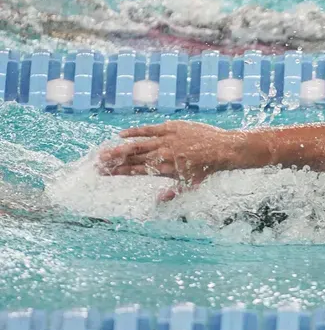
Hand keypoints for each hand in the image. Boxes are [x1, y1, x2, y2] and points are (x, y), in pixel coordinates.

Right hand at [97, 121, 242, 201]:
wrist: (222, 150)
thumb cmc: (207, 169)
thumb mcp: (190, 186)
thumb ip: (172, 193)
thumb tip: (159, 200)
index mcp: (163, 170)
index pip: (135, 172)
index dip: (118, 173)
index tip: (104, 174)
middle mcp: (161, 156)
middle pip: (131, 159)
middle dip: (112, 162)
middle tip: (96, 164)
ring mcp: (165, 141)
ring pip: (136, 145)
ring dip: (118, 149)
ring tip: (103, 153)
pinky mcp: (171, 128)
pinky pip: (148, 129)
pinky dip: (134, 132)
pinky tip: (121, 135)